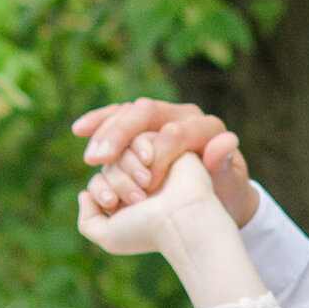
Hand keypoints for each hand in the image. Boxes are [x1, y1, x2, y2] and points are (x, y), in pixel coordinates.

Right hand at [76, 96, 257, 225]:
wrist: (214, 195)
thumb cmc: (222, 195)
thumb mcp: (229, 185)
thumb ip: (224, 165)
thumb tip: (226, 141)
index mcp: (205, 127)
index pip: (176, 131)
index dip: (158, 154)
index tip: (148, 184)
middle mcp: (181, 116)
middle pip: (146, 112)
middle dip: (121, 134)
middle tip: (100, 159)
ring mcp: (161, 118)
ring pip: (127, 112)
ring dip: (105, 130)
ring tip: (92, 156)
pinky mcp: (143, 126)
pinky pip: (116, 117)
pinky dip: (98, 122)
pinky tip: (79, 130)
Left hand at [77, 146, 216, 256]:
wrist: (179, 222)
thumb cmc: (148, 231)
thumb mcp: (109, 237)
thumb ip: (87, 221)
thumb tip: (83, 195)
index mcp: (129, 198)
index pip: (98, 180)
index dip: (99, 189)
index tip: (112, 203)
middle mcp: (142, 180)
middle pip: (108, 163)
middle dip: (116, 180)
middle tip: (137, 200)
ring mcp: (156, 163)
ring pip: (122, 149)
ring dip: (128, 169)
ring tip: (146, 186)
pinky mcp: (172, 145)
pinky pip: (140, 135)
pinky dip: (143, 154)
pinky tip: (156, 172)